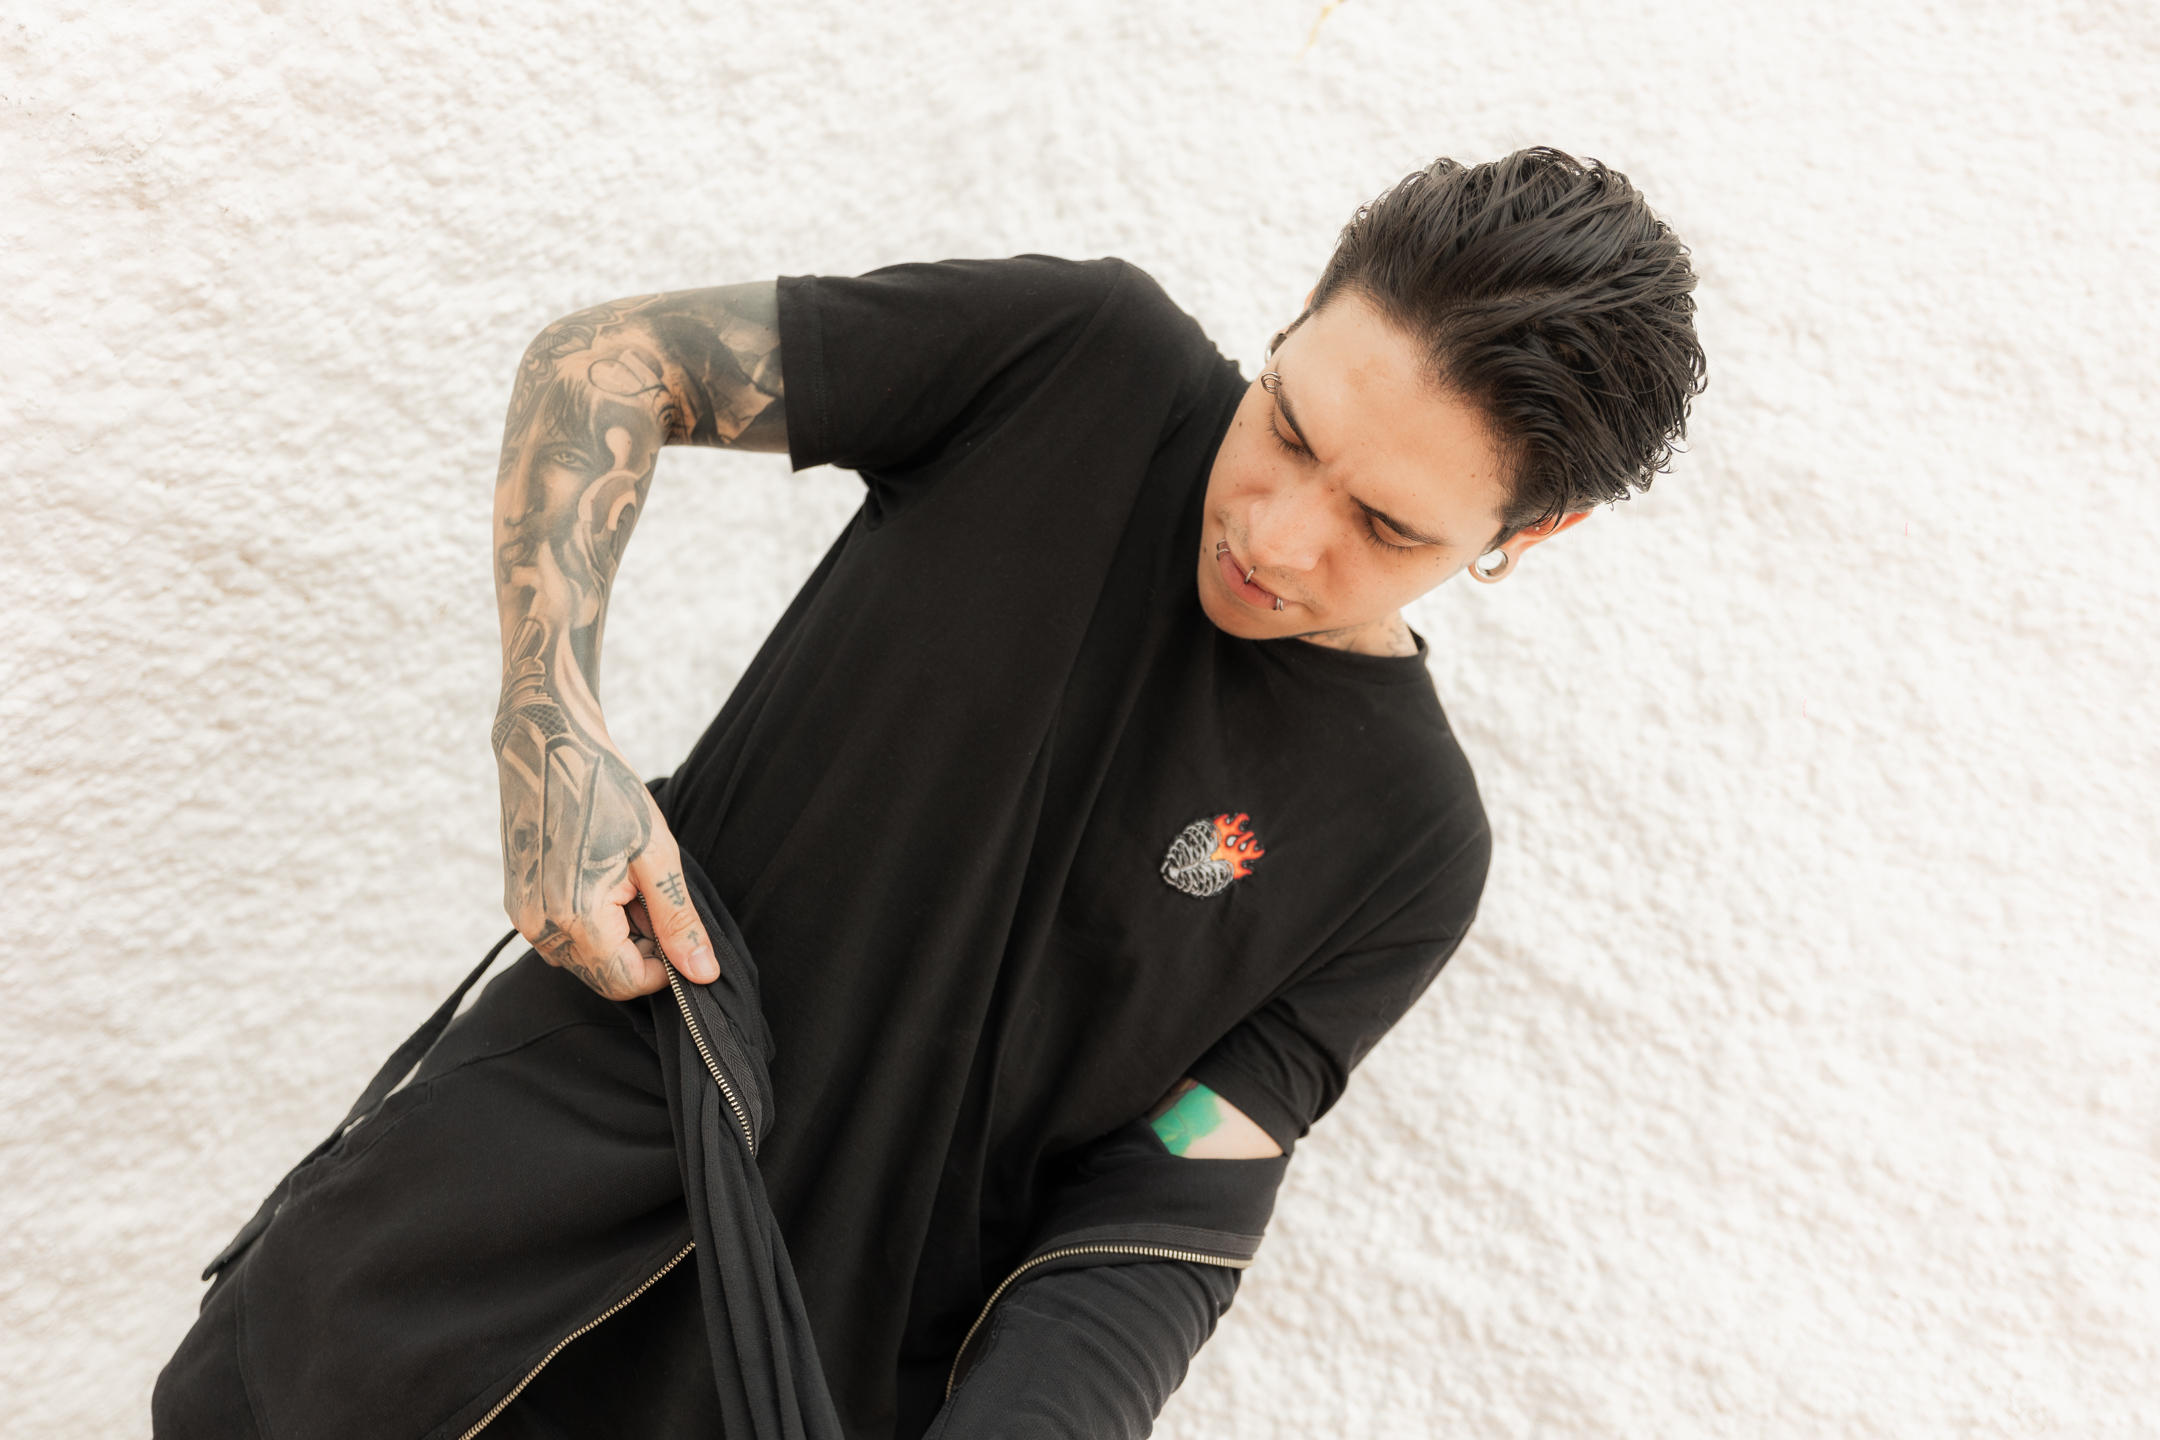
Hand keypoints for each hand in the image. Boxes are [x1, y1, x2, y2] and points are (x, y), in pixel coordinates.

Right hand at [493, 701, 719, 999]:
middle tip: (652, 898)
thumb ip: (677, 922)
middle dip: (639, 950)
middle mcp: (539, 928)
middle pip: (604, 976)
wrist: (547, 746)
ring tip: (628, 884)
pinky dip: (591, 924)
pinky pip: (562, 937)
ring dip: (616, 938)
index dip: (662, 967)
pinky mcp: (518, 903)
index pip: (626, 983)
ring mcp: (523, 917)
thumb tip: (702, 973)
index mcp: (575, 919)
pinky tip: (603, 880)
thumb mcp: (656, 856)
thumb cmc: (605, 791)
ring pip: (584, 960)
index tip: (677, 928)